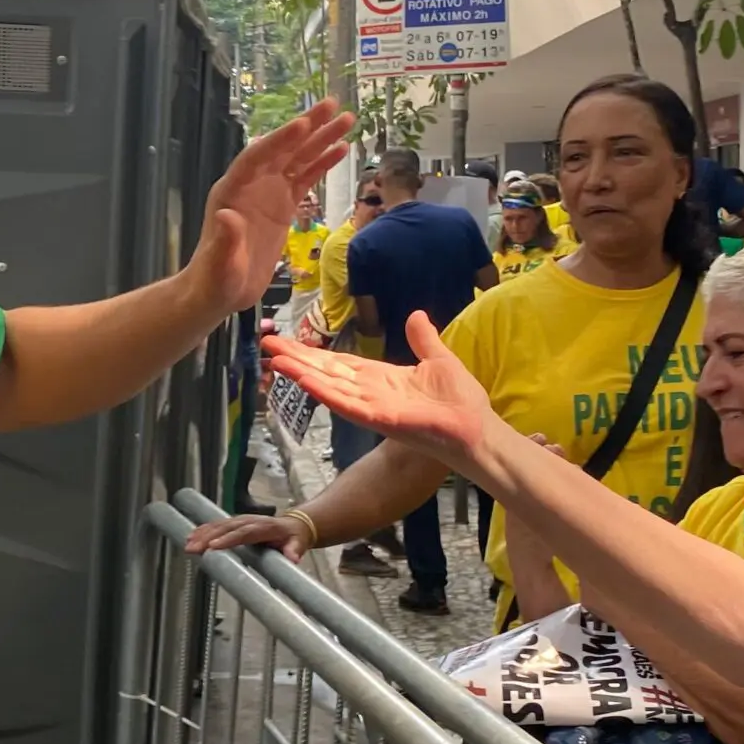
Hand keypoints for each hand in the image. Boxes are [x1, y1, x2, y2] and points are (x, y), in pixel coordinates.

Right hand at [183, 511, 312, 560]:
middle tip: (194, 548)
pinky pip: (217, 524)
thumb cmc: (294, 537)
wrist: (294, 525)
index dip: (229, 539)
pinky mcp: (235, 523)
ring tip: (188, 543)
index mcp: (264, 527)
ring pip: (219, 525)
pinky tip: (191, 535)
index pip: (245, 533)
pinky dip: (204, 530)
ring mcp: (241, 520)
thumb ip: (294, 550)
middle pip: (226, 528)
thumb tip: (293, 558)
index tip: (214, 547)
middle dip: (208, 537)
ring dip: (202, 534)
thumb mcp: (298, 543)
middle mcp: (250, 521)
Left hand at [188, 101, 354, 312]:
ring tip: (347, 120)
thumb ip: (225, 241)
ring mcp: (268, 193)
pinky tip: (341, 149)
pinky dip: (322, 163)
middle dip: (307, 127)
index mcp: (232, 191)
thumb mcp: (220, 264)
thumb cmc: (215, 279)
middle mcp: (251, 184)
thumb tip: (227, 217)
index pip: (257, 157)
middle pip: (282, 149)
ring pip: (297, 159)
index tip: (302, 124)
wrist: (220, 291)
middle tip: (333, 104)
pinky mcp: (282, 206)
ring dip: (321, 139)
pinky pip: (305, 178)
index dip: (280, 141)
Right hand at [262, 311, 497, 471]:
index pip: (338, 362)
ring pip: (329, 387)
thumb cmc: (461, 400)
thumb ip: (423, 340)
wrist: (477, 429)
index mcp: (380, 378)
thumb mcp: (439, 359)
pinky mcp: (380, 418)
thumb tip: (415, 314)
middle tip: (266, 345)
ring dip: (301, 374)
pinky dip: (325, 393)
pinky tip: (304, 381)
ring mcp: (371, 407)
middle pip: (325, 372)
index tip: (286, 340)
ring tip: (274, 361)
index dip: (312, 352)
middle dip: (296, 359)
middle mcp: (369, 392)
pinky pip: (347, 404)